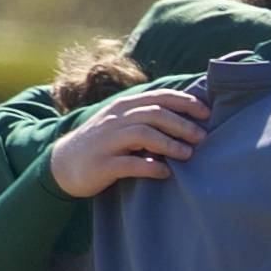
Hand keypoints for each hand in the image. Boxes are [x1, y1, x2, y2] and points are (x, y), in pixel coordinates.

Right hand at [46, 84, 206, 197]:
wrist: (64, 164)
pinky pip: (129, 164)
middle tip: (203, 137)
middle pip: (154, 114)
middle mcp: (116, 120)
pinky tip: (165, 172)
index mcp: (124, 107)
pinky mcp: (102, 164)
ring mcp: (107, 141)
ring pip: (142, 134)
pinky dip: (150, 167)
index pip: (159, 97)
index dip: (185, 102)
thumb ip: (148, 118)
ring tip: (188, 154)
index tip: (207, 112)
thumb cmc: (105, 144)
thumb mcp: (123, 124)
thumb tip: (189, 118)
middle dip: (182, 124)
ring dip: (169, 143)